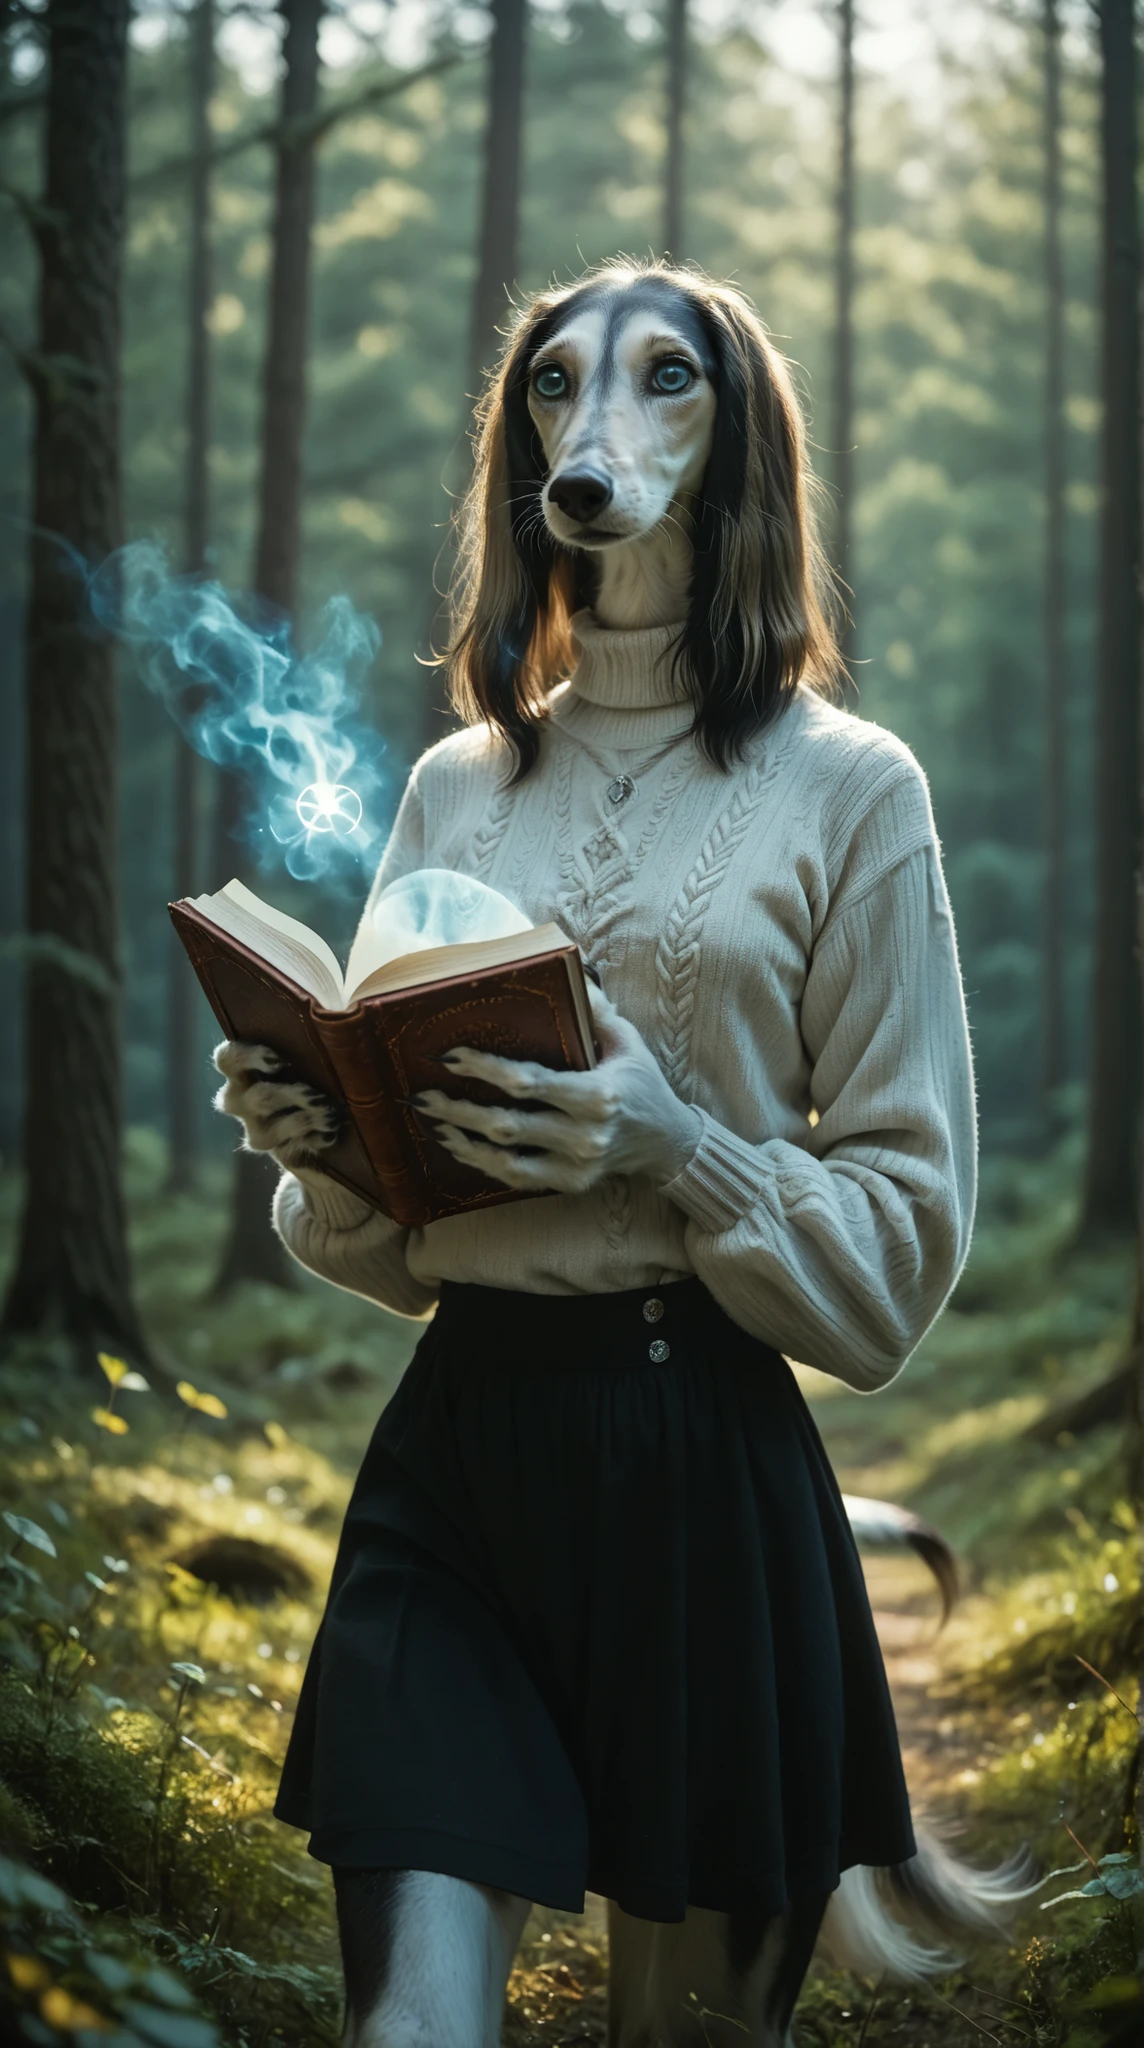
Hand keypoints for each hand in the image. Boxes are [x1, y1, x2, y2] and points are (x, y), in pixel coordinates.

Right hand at [212, 1041, 341, 1171]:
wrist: (336, 1129)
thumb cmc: (323, 1072)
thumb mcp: (319, 1053)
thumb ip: (318, 1035)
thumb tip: (346, 1011)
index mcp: (245, 1068)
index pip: (228, 1058)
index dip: (247, 1057)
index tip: (278, 1059)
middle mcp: (241, 1099)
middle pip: (254, 1098)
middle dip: (290, 1095)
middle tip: (317, 1093)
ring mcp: (256, 1129)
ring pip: (266, 1129)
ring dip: (304, 1119)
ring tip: (332, 1113)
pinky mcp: (277, 1154)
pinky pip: (288, 1150)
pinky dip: (314, 1138)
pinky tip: (332, 1133)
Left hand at [411, 983, 701, 1195]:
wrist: (667, 1142)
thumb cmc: (641, 1083)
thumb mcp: (627, 1040)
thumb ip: (597, 1009)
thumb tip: (573, 969)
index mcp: (598, 1095)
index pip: (528, 1083)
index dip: (484, 1069)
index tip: (450, 1056)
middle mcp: (586, 1135)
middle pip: (506, 1124)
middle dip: (459, 1108)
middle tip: (422, 1094)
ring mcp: (576, 1164)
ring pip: (504, 1158)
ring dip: (462, 1139)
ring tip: (432, 1119)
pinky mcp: (569, 1184)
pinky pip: (515, 1178)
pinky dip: (481, 1162)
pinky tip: (458, 1144)